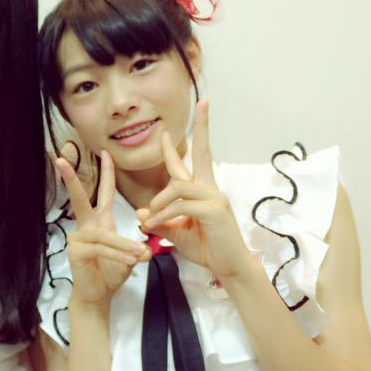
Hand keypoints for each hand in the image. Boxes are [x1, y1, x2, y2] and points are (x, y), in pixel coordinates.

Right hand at [58, 150, 148, 307]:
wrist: (98, 294)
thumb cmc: (111, 272)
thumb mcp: (130, 256)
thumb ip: (137, 247)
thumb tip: (147, 249)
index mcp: (99, 221)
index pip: (103, 193)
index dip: (106, 173)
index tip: (106, 153)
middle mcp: (86, 226)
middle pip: (79, 199)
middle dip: (70, 179)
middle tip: (60, 160)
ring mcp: (79, 239)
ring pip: (103, 235)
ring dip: (123, 244)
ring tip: (140, 255)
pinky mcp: (77, 253)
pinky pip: (101, 249)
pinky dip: (117, 254)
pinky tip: (131, 260)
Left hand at [137, 99, 252, 280]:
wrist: (229, 267)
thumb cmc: (206, 249)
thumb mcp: (177, 233)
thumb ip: (160, 220)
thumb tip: (142, 210)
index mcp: (203, 191)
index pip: (193, 161)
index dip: (180, 145)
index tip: (168, 130)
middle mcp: (211, 188)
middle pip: (203, 153)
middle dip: (203, 128)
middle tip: (204, 103)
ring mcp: (215, 197)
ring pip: (178, 188)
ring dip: (159, 203)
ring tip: (150, 221)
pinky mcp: (215, 210)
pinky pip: (181, 206)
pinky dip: (163, 215)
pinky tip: (154, 226)